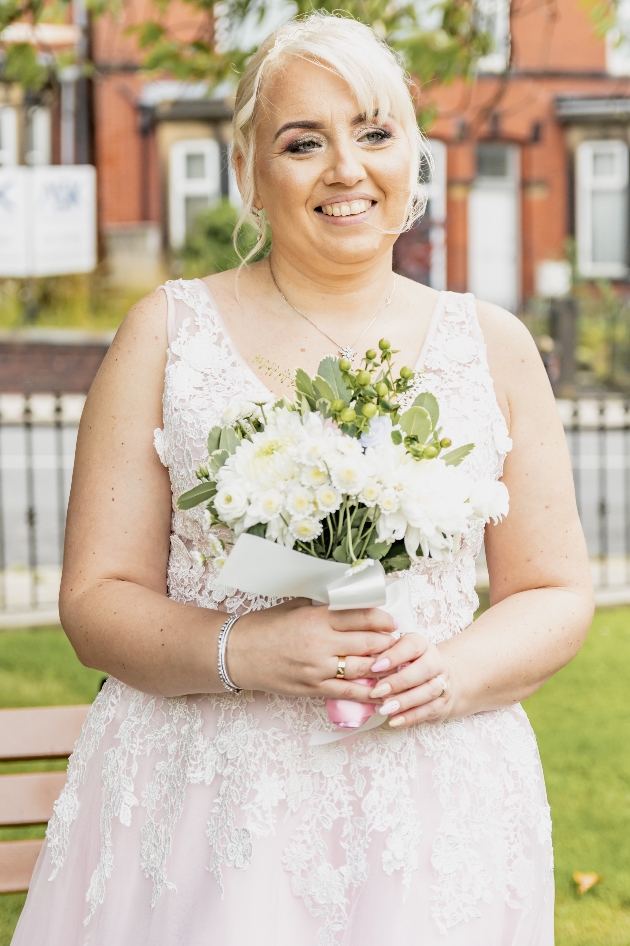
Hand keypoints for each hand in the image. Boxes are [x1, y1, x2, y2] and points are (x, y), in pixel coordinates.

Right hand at [227, 599, 395, 698]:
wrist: (236, 653)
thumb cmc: (264, 626)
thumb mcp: (294, 606)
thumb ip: (322, 606)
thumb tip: (349, 601)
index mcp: (315, 618)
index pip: (360, 616)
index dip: (382, 618)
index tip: (391, 620)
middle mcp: (319, 643)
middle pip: (367, 642)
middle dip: (387, 641)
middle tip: (397, 640)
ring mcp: (317, 668)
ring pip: (362, 667)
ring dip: (382, 665)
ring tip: (392, 662)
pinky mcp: (312, 688)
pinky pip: (348, 692)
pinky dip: (367, 692)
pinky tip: (380, 690)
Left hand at [366, 632, 455, 727]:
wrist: (437, 678)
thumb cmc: (408, 664)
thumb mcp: (397, 653)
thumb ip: (383, 654)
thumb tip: (361, 662)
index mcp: (422, 645)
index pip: (412, 645)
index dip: (394, 656)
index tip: (375, 667)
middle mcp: (436, 662)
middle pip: (423, 670)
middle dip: (399, 682)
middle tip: (377, 692)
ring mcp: (443, 683)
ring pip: (428, 692)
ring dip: (405, 702)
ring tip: (384, 709)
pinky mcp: (444, 703)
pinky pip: (429, 711)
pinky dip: (411, 717)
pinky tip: (394, 721)